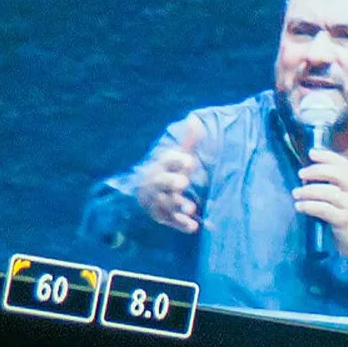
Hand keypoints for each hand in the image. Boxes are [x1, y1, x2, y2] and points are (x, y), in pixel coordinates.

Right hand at [133, 119, 206, 233]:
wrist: (152, 189)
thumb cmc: (172, 169)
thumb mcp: (181, 154)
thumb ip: (189, 141)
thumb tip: (195, 119)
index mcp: (163, 164)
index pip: (168, 160)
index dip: (178, 160)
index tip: (191, 161)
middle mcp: (157, 181)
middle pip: (162, 182)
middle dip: (171, 182)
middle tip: (183, 182)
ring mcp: (158, 199)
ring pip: (165, 203)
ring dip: (178, 206)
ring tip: (192, 208)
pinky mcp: (161, 215)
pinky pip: (169, 221)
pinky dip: (180, 224)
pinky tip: (194, 227)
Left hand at [293, 148, 347, 260]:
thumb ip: (337, 185)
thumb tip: (310, 175)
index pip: (343, 164)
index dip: (326, 156)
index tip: (311, 153)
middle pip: (335, 174)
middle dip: (315, 171)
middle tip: (301, 174)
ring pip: (326, 192)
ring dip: (307, 191)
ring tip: (296, 193)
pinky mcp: (344, 220)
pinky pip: (322, 209)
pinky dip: (308, 206)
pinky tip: (300, 206)